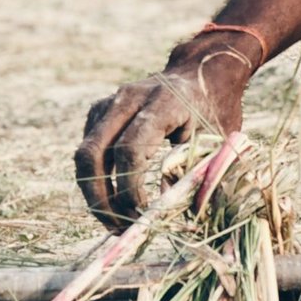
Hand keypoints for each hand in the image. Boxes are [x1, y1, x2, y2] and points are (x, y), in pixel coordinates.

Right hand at [74, 40, 251, 227]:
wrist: (204, 72)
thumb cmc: (215, 109)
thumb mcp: (216, 141)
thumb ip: (193, 175)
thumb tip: (165, 215)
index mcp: (161, 102)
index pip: (130, 150)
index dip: (130, 188)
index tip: (142, 214)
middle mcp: (127, 98)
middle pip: (93, 153)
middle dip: (100, 198)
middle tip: (119, 228)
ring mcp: (109, 103)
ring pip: (84, 154)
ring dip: (95, 192)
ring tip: (116, 221)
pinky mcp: (100, 112)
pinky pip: (88, 150)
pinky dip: (96, 178)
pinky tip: (115, 200)